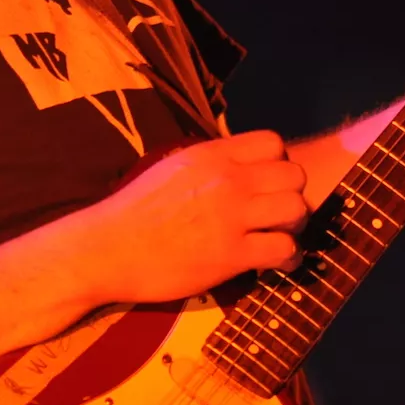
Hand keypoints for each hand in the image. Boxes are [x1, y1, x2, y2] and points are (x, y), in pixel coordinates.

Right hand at [64, 130, 308, 306]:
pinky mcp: (232, 254)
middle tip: (277, 214)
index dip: (277, 164)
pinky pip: (284, 249)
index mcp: (211, 155)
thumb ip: (209, 163)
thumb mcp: (172, 168)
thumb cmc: (134, 212)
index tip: (266, 184)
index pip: (273, 143)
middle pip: (293, 175)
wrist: (108, 248)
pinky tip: (277, 262)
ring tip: (281, 236)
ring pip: (297, 209)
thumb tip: (236, 165)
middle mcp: (227, 180)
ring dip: (294, 225)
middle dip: (291, 194)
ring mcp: (231, 217)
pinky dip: (289, 258)